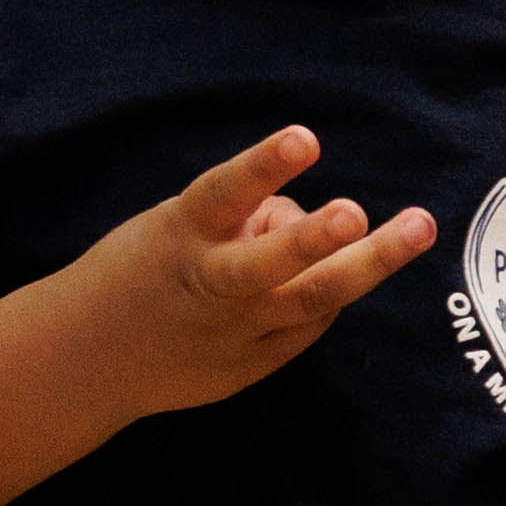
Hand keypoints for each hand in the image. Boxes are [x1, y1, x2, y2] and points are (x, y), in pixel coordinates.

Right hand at [58, 124, 436, 419]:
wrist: (88, 361)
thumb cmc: (145, 269)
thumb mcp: (176, 224)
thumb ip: (247, 220)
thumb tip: (316, 227)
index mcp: (184, 235)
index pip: (226, 193)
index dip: (264, 165)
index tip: (304, 138)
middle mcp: (214, 286)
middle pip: (275, 264)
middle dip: (316, 239)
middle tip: (355, 213)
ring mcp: (238, 333)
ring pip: (313, 300)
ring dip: (369, 263)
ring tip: (417, 227)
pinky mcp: (254, 366)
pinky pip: (310, 322)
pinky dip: (327, 290)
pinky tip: (337, 267)